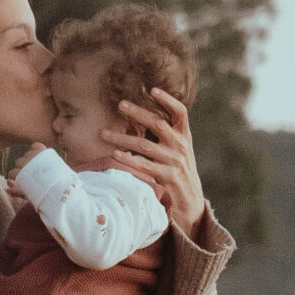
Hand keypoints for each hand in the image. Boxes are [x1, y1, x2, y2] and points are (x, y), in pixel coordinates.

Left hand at [100, 90, 204, 231]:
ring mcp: (175, 162)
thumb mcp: (178, 151)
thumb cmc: (179, 174)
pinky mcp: (168, 178)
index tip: (152, 89)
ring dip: (122, 138)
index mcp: (184, 137)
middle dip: (137, 113)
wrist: (192, 204)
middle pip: (158, 124)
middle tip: (120, 104)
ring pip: (145, 145)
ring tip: (103, 133)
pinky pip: (144, 166)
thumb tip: (142, 117)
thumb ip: (167, 135)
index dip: (168, 100)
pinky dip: (128, 160)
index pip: (180, 112)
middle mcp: (181, 146)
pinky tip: (114, 155)